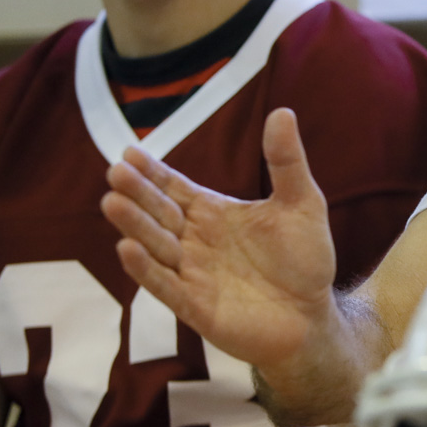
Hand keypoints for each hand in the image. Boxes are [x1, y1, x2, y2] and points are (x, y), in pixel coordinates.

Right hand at [100, 108, 337, 374]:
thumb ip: (286, 162)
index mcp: (213, 214)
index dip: (152, 172)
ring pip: (156, 246)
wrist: (314, 315)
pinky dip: (146, 270)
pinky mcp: (196, 307)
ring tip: (112, 202)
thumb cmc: (305, 258)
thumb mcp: (301, 202)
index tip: (128, 152)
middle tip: (115, 172)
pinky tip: (128, 249)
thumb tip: (282, 111)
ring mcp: (193, 274)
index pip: (175, 188)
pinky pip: (166, 286)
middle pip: (159, 213)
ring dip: (134, 226)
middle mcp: (195, 241)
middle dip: (137, 193)